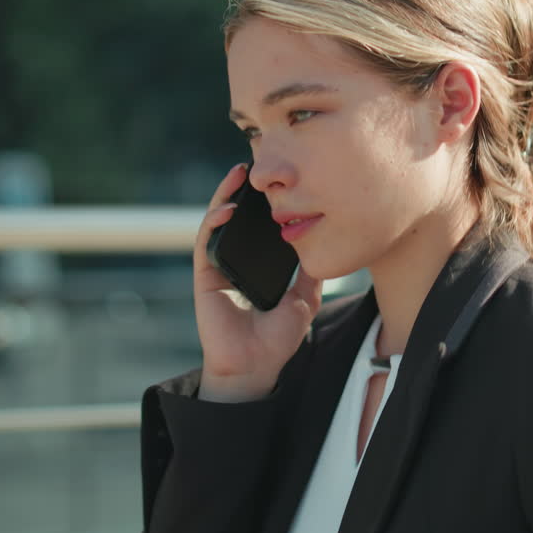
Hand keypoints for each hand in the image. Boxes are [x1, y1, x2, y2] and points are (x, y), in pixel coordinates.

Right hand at [191, 163, 322, 401]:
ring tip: (238, 175)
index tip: (279, 178)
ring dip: (225, 196)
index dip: (265, 201)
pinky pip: (206, 244)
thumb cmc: (277, 339)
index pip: (259, 225)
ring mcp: (218, 267)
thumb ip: (311, 272)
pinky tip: (227, 209)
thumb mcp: (304, 298)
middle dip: (243, 190)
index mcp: (257, 265)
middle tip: (254, 164)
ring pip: (217, 223)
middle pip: (237, 218)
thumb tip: (328, 244)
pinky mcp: (205, 277)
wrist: (256, 367)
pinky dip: (214, 224)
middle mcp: (236, 261)